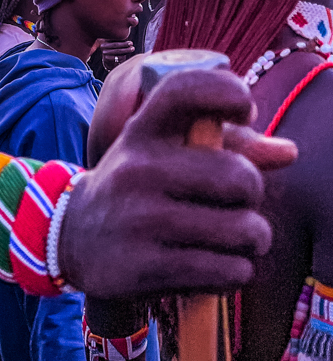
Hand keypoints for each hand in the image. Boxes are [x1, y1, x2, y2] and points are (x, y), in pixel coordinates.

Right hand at [60, 67, 295, 296]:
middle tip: (237, 203)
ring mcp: (140, 219)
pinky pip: (229, 270)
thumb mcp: (165, 155)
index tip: (244, 111)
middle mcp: (138, 169)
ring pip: (244, 230)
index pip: (184, 89)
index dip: (228, 91)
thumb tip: (288, 152)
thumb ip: (227, 147)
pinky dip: (236, 271)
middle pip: (240, 177)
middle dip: (253, 195)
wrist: (72, 238)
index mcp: (142, 132)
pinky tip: (216, 265)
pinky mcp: (145, 267)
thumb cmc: (138, 189)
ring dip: (252, 239)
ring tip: (232, 238)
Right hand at [99, 41, 135, 70]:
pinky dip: (123, 56)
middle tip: (132, 45)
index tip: (131, 42)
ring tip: (132, 49)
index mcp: (104, 39)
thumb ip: (120, 40)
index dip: (123, 40)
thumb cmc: (114, 48)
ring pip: (117, 51)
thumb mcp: (115, 42)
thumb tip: (129, 41)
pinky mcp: (106, 58)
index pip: (114, 39)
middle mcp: (102, 45)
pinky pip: (117, 57)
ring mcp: (104, 52)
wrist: (108, 59)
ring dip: (126, 50)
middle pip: (115, 45)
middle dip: (125, 45)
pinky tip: (126, 55)